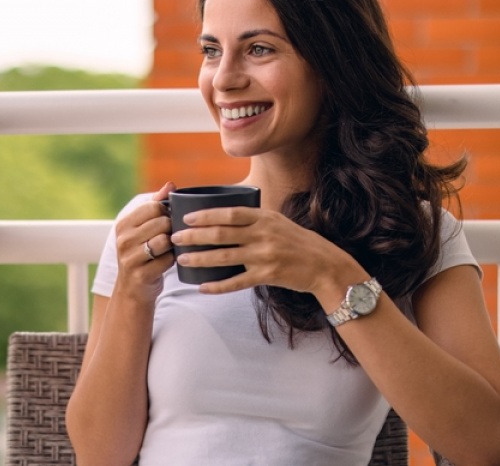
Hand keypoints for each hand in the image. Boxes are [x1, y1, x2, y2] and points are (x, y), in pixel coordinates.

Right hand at [111, 182, 175, 303]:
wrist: (132, 290)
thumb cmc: (142, 254)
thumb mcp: (143, 228)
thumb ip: (156, 204)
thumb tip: (170, 184)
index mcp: (123, 224)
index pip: (154, 206)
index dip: (167, 212)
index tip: (168, 220)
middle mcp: (123, 239)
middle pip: (162, 222)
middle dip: (171, 229)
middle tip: (170, 237)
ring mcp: (130, 258)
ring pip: (165, 241)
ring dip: (172, 246)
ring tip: (169, 249)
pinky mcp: (141, 274)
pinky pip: (168, 260)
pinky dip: (172, 261)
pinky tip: (167, 263)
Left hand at [169, 205, 368, 299]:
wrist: (325, 266)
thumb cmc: (298, 242)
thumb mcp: (278, 222)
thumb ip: (254, 219)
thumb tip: (224, 215)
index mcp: (265, 218)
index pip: (229, 213)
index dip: (205, 215)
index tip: (186, 218)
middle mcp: (263, 235)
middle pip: (221, 234)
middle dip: (194, 236)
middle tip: (174, 238)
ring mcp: (265, 256)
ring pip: (224, 257)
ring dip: (200, 258)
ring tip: (182, 259)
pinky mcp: (267, 276)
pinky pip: (236, 282)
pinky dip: (217, 285)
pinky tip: (203, 287)